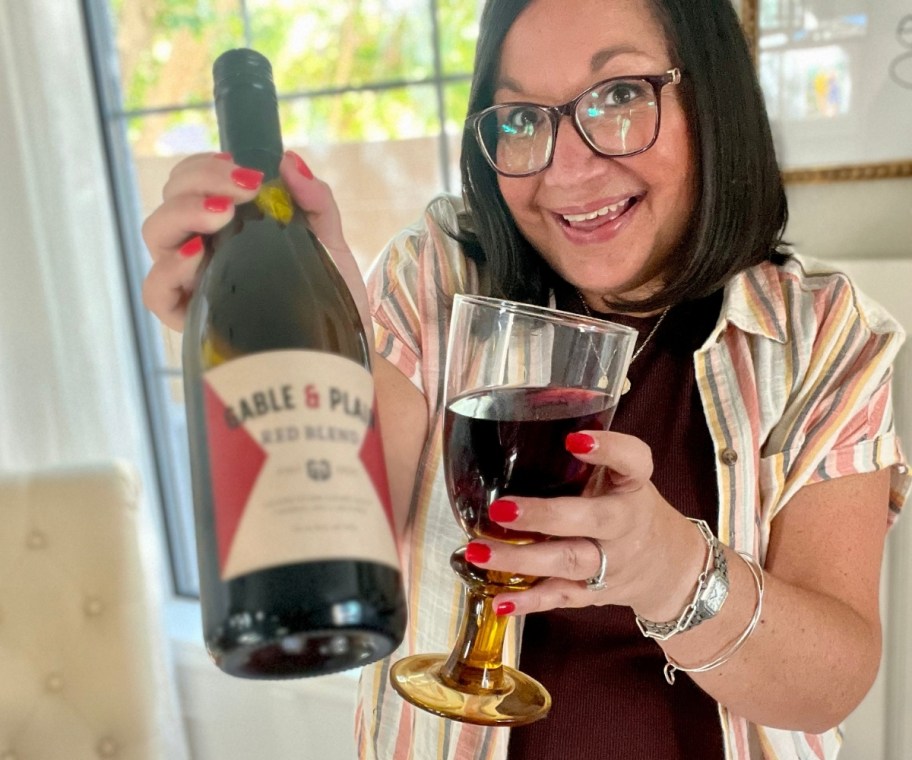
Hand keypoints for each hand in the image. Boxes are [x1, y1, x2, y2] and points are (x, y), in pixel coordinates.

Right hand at [141, 150, 369, 332]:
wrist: (344, 347)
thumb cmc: (329, 295)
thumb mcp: (329, 242)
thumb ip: (314, 200)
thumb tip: (289, 161)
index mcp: (225, 227)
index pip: (190, 183)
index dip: (206, 167)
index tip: (245, 170)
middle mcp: (201, 251)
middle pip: (171, 201)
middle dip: (201, 181)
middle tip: (245, 187)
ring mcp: (193, 284)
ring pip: (157, 235)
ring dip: (184, 212)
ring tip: (224, 214)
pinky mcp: (192, 320)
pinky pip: (156, 291)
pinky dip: (169, 268)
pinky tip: (198, 256)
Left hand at [466, 431, 705, 619]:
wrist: (668, 568)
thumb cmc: (630, 507)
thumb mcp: (623, 475)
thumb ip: (590, 453)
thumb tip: (534, 415)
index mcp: (633, 485)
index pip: (633, 461)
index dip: (608, 449)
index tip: (575, 440)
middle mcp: (625, 524)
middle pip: (590, 520)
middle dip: (545, 516)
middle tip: (501, 508)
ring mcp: (610, 563)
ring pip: (568, 562)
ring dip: (521, 559)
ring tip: (479, 551)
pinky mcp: (594, 592)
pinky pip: (561, 597)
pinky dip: (529, 601)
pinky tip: (500, 599)